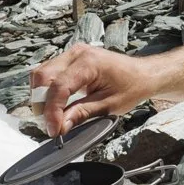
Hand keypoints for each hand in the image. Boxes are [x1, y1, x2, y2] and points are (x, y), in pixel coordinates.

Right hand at [27, 44, 157, 134]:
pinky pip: (49, 73)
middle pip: (42, 77)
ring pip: (41, 74)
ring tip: (53, 117)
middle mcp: (77, 54)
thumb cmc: (131, 86)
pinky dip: (47, 91)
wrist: (142, 74)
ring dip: (41, 97)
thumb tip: (60, 126)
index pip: (59, 87)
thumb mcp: (109, 105)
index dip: (52, 111)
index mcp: (89, 63)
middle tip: (51, 125)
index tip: (53, 130)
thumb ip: (82, 114)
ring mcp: (72, 54)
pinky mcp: (70, 59)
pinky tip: (55, 105)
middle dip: (41, 104)